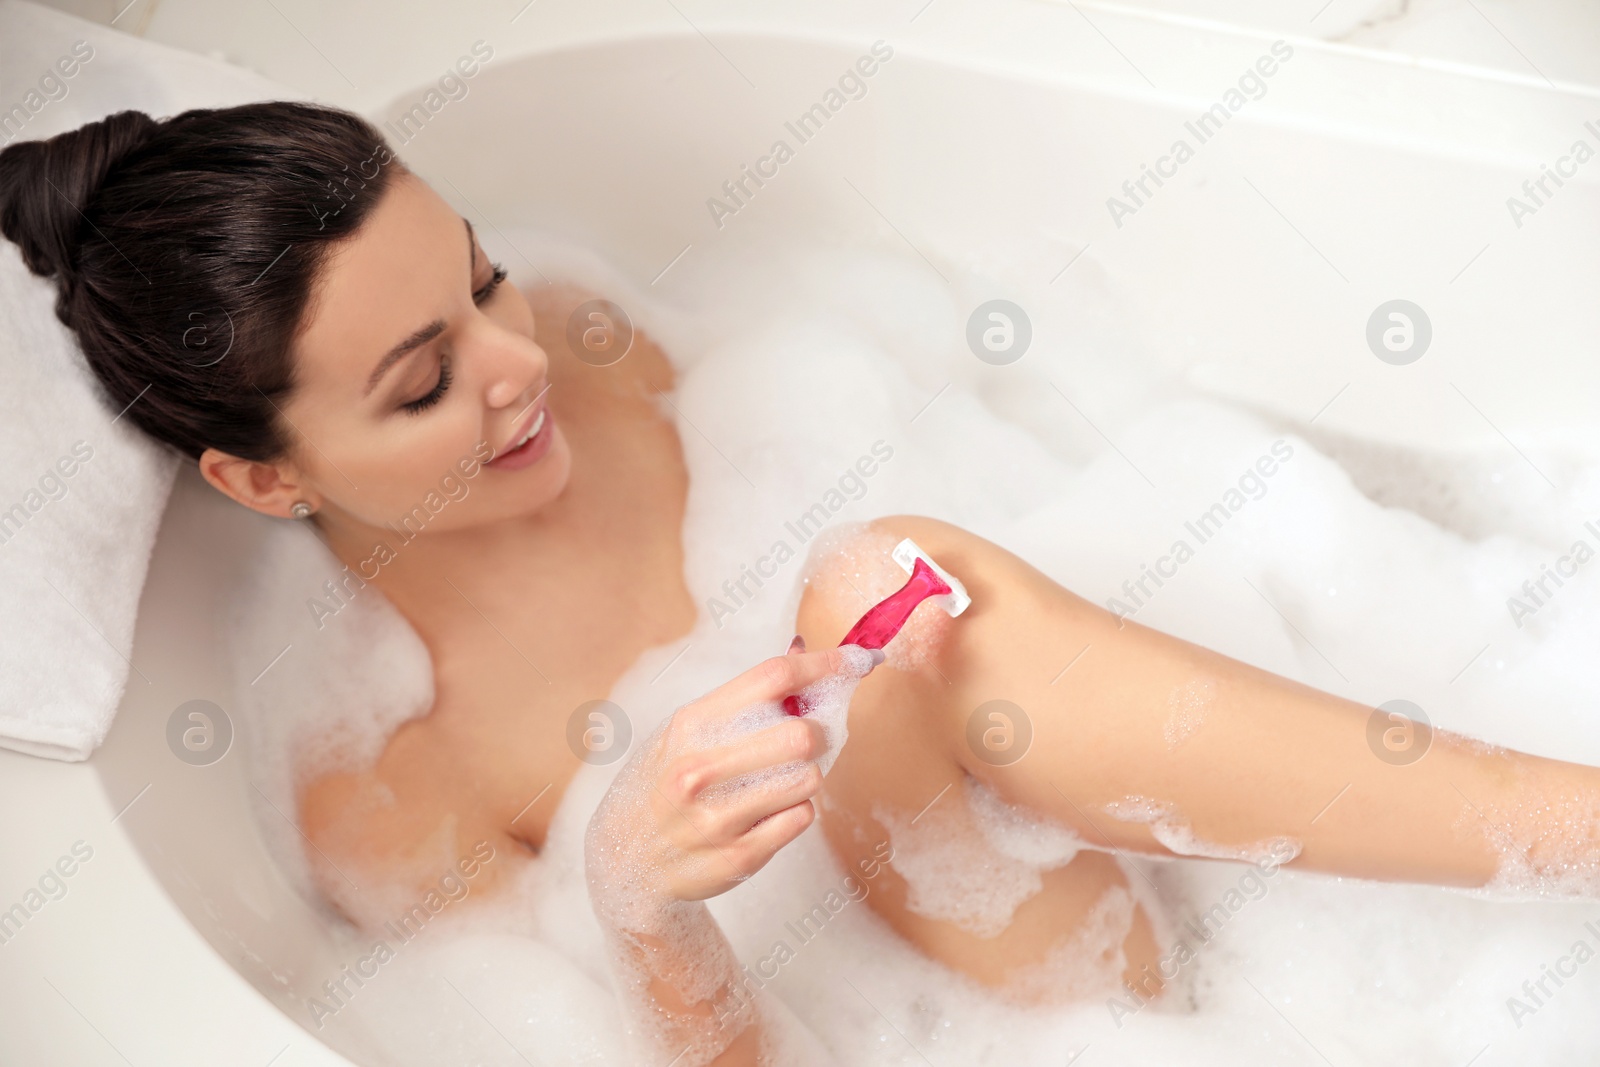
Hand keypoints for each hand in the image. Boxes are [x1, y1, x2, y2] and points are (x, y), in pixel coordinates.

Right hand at [585, 645, 878, 922]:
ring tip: (779, 778)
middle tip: (813, 736)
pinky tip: (768, 812)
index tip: (860, 660)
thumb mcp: (688, 730)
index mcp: (690, 724)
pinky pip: (801, 818)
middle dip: (822, 731)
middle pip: (802, 732)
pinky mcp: (738, 857)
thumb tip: (802, 645)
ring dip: (807, 774)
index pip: (774, 677)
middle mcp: (700, 770)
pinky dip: (796, 809)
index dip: (828, 663)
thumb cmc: (664, 782)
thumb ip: (745, 694)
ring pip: (809, 778)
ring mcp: (718, 817)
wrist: (626, 862)